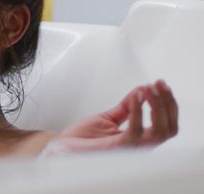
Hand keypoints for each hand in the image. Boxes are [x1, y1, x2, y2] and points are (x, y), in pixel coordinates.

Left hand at [52, 79, 177, 153]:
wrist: (63, 148)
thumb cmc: (83, 139)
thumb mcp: (109, 118)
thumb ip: (127, 107)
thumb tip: (142, 89)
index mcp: (139, 140)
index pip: (166, 125)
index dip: (168, 104)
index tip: (161, 85)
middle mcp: (139, 147)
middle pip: (169, 128)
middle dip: (167, 103)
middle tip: (159, 84)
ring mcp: (130, 149)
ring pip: (159, 131)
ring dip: (157, 105)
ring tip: (148, 88)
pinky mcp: (118, 148)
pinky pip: (135, 131)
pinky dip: (138, 111)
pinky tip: (135, 96)